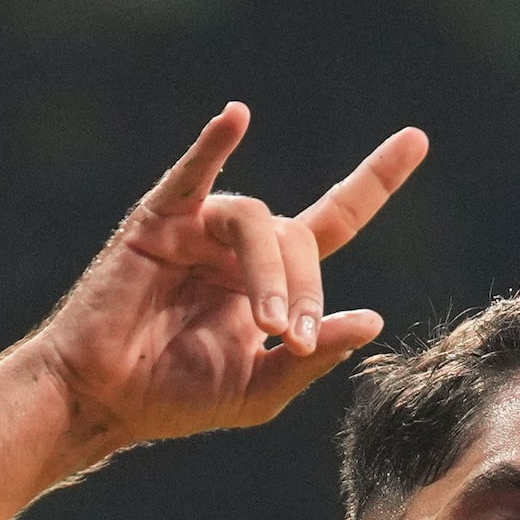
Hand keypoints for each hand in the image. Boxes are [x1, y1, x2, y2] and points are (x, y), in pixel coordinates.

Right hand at [28, 106, 429, 462]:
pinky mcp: (157, 222)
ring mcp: (199, 228)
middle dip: (305, 290)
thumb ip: (312, 356)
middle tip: (292, 337)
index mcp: (271, 279)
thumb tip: (372, 318)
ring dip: (271, 272)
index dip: (373, 181)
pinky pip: (191, 176)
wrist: (103, 399)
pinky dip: (213, 145)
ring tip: (269, 324)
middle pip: (300, 239)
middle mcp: (239, 245)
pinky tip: (235, 120)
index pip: (334, 220)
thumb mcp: (260, 389)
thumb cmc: (175, 397)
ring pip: (256, 221)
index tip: (416, 139)